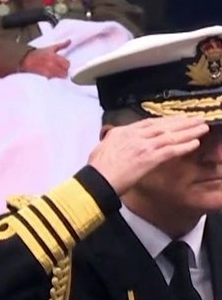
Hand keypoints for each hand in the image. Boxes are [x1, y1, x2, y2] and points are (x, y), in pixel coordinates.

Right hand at [20, 40, 71, 78]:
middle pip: (65, 72)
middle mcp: (52, 65)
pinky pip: (54, 79)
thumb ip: (61, 45)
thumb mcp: (50, 48)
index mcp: (55, 57)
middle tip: (59, 68)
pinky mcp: (45, 77)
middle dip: (63, 70)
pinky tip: (50, 74)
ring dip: (59, 74)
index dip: (66, 64)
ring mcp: (49, 72)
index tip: (63, 63)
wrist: (25, 60)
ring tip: (54, 71)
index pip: (67, 64)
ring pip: (60, 76)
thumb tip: (69, 41)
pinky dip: (53, 77)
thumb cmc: (37, 54)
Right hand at [89, 116, 209, 194]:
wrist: (96, 180)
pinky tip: (195, 143)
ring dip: (189, 131)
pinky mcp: (149, 158)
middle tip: (196, 119)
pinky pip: (170, 150)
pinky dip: (183, 146)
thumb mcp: (101, 148)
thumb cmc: (96, 169)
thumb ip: (112, 141)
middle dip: (181, 122)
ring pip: (170, 135)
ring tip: (202, 128)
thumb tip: (114, 139)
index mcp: (122, 132)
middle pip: (162, 125)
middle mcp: (133, 135)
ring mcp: (142, 146)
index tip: (177, 120)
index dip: (165, 121)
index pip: (148, 123)